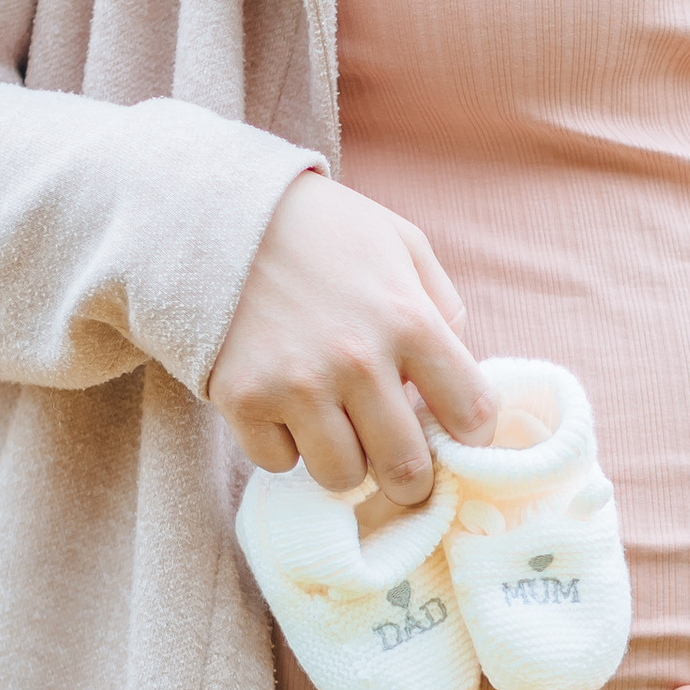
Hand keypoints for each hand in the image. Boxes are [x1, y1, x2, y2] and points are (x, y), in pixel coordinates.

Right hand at [211, 172, 493, 503]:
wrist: (218, 211)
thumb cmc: (322, 230)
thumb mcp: (401, 244)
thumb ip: (442, 309)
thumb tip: (455, 378)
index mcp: (409, 320)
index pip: (471, 414)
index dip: (471, 435)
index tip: (454, 431)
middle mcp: (357, 361)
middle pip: (407, 471)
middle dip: (410, 475)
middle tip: (397, 458)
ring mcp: (297, 385)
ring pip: (342, 478)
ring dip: (345, 461)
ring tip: (336, 423)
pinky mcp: (244, 400)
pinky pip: (279, 463)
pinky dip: (285, 444)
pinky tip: (283, 406)